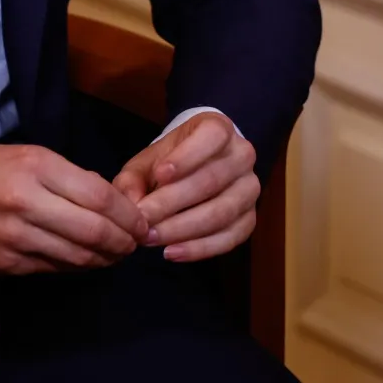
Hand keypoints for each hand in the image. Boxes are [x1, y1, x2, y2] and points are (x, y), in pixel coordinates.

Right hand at [0, 144, 148, 274]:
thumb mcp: (25, 155)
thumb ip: (67, 176)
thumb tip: (110, 200)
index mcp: (36, 167)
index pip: (100, 197)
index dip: (129, 215)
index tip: (141, 221)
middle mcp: (27, 203)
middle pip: (96, 232)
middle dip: (124, 242)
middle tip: (134, 244)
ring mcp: (16, 238)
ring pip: (79, 257)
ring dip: (105, 259)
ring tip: (114, 253)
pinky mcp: (6, 264)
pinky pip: (55, 269)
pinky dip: (77, 266)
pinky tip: (83, 259)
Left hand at [112, 112, 257, 262]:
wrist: (196, 169)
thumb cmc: (169, 162)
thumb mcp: (147, 161)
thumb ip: (133, 179)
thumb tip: (132, 205)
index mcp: (220, 129)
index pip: (212, 137)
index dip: (187, 157)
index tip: (159, 175)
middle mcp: (242, 156)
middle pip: (211, 181)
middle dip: (172, 203)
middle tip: (142, 220)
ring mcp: (250, 189)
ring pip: (221, 213)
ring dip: (183, 230)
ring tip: (152, 239)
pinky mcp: (250, 219)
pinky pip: (229, 238)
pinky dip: (200, 249)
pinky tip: (172, 252)